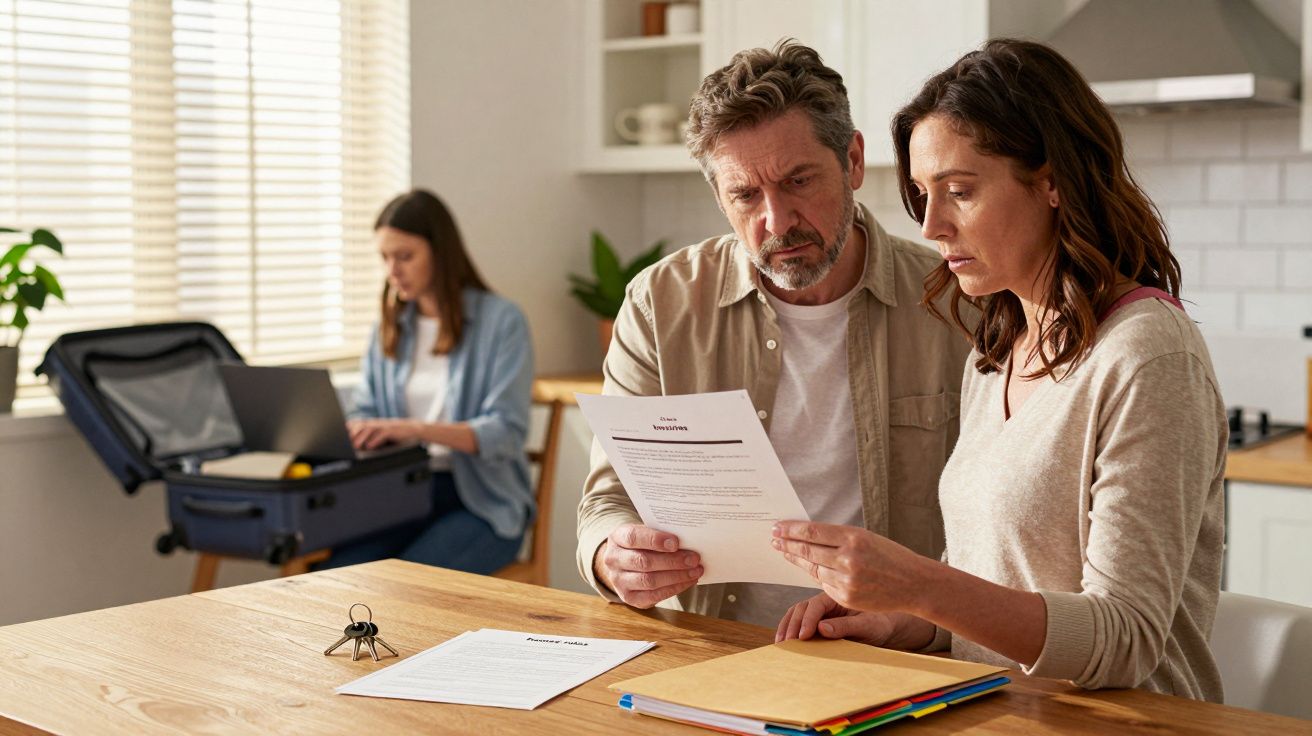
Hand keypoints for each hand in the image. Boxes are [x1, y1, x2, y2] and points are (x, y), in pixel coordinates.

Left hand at [347, 418, 422, 449]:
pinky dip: (375, 440)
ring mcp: (385, 426)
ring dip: (361, 438)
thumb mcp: (379, 436)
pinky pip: (383, 434)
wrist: (414, 431)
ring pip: (370, 429)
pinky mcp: (394, 430)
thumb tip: (353, 446)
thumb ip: (367, 438)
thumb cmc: (395, 435)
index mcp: (372, 424)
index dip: (347, 430)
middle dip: (352, 435)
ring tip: (356, 446)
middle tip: (346, 444)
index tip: (339, 438)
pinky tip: (370, 446)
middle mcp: (377, 423)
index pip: (356, 424)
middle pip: (360, 426)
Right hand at [594, 524, 702, 608]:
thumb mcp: (645, 532)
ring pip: (649, 580)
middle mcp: (613, 559)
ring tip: (695, 571)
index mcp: (617, 537)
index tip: (676, 542)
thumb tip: (689, 540)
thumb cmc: (642, 543)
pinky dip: (674, 588)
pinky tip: (688, 581)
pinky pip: (653, 596)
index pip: (633, 537)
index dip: (655, 540)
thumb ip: (661, 533)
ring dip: (677, 576)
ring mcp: (618, 581)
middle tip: (694, 558)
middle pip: (643, 561)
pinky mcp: (629, 597)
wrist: (625, 562)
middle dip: (672, 561)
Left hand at [771, 521, 934, 613]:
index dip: (791, 530)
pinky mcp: (846, 597)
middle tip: (773, 538)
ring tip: (784, 551)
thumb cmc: (890, 556)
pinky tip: (810, 568)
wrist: (914, 584)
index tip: (777, 527)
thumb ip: (838, 538)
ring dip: (796, 560)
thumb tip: (806, 535)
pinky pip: (824, 584)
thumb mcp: (866, 538)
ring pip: (813, 568)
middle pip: (807, 550)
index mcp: (854, 537)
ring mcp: (847, 580)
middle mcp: (848, 558)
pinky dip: (817, 575)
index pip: (812, 531)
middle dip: (787, 544)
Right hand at [775, 593, 934, 648]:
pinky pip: (801, 621)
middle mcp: (827, 600)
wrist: (891, 625)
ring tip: (780, 643)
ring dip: (786, 626)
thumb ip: (846, 626)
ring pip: (797, 613)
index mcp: (839, 595)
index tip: (802, 636)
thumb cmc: (883, 623)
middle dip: (791, 624)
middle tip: (786, 642)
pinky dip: (790, 629)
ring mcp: (822, 610)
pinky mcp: (819, 620)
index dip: (807, 621)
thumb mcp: (869, 626)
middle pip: (801, 608)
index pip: (815, 605)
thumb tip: (822, 629)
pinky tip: (784, 639)